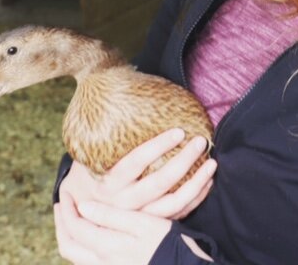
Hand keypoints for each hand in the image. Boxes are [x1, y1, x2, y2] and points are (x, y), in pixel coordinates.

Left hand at [54, 188, 171, 264]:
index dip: (66, 209)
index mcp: (106, 247)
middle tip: (61, 205)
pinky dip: (82, 245)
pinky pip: (88, 260)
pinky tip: (92, 232)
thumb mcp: (142, 225)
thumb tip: (83, 207)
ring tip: (73, 216)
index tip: (65, 192)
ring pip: (76, 255)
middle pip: (69, 246)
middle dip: (61, 224)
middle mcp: (101, 262)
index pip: (74, 227)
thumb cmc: (166, 243)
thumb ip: (111, 217)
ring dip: (70, 234)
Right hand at [58, 128, 216, 219]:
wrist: (84, 205)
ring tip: (212, 163)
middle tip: (200, 142)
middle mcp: (121, 203)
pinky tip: (208, 182)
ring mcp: (138, 216)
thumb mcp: (91, 147)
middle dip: (183, 163)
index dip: (157, 147)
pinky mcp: (151, 223)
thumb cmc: (96, 164)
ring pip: (171, 206)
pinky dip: (196, 199)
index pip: (134, 163)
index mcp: (107, 180)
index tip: (178, 131)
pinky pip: (178, 215)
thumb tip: (122, 73)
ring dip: (195, 184)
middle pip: (157, 185)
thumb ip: (107, 119)